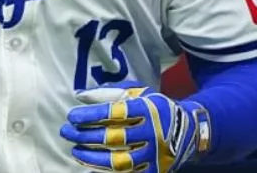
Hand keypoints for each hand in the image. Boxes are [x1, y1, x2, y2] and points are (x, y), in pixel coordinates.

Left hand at [61, 82, 209, 172]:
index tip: (72, 116)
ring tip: (75, 150)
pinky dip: (106, 171)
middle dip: (85, 135)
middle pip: (113, 138)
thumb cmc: (154, 107)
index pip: (114, 113)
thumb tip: (79, 96)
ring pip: (119, 160)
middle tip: (66, 132)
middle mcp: (152, 133)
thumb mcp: (137, 93)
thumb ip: (108, 92)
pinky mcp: (154, 170)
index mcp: (147, 110)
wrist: (189, 129)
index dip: (90, 115)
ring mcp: (154, 155)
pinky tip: (90, 165)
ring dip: (93, 157)